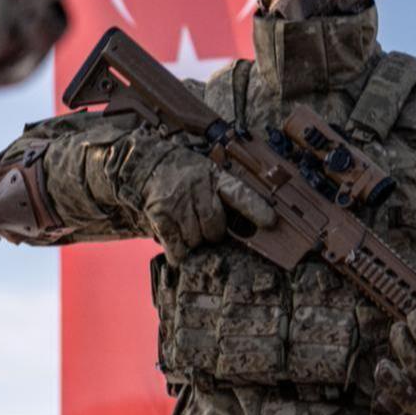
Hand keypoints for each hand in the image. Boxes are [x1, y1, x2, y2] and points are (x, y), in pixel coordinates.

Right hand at [134, 146, 276, 263]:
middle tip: (204, 225)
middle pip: (216, 227)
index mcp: (213, 176)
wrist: (145, 163)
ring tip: (185, 224)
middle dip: (212, 233)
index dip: (256, 208)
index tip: (270, 222)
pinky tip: (175, 239)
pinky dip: (178, 251)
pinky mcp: (160, 215)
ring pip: (196, 240)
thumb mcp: (206, 171)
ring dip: (193, 240)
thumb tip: (244, 227)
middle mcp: (197, 188)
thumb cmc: (183, 173)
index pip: (239, 193)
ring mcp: (178, 203)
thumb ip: (222, 194)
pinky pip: (177, 247)